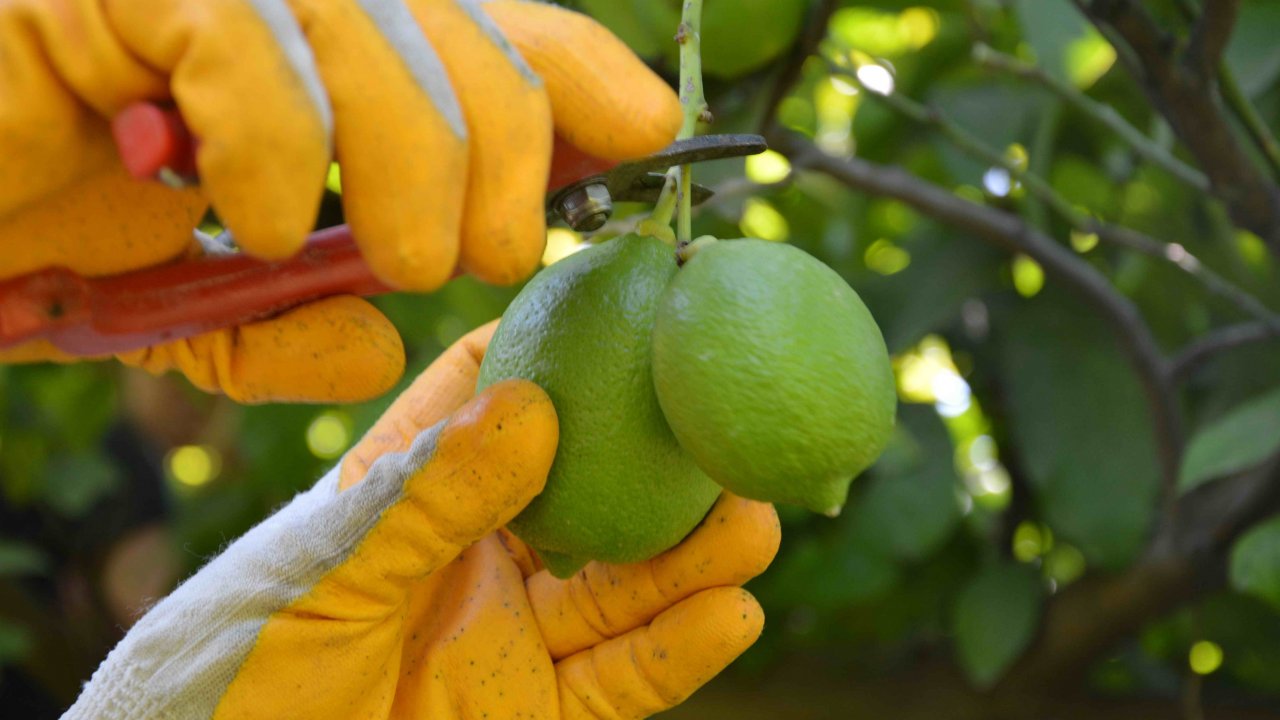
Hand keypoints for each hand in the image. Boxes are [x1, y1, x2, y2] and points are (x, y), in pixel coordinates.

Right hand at [0, 0, 680, 402]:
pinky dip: (277, 160)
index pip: (493, 31)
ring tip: (387, 257)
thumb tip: (384, 347)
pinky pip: (251, 55)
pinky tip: (254, 218)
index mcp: (326, 47)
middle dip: (505, 171)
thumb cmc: (52, 241)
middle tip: (467, 255)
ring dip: (412, 185)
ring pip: (387, 52)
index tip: (649, 132)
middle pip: (470, 48)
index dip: (581, 74)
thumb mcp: (207, 303)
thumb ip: (297, 319)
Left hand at [64, 321, 780, 718]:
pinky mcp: (533, 714)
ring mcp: (507, 637)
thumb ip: (425, 501)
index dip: (551, 344)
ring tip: (756, 521)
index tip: (628, 303)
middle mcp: (469, 556)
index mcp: (406, 496)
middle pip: (585, 494)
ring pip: (620, 587)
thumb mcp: (321, 577)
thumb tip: (530, 404)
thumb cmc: (233, 675)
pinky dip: (678, 651)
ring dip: (691, 557)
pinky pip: (619, 683)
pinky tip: (733, 614)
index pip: (485, 397)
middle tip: (726, 429)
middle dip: (659, 465)